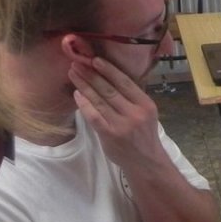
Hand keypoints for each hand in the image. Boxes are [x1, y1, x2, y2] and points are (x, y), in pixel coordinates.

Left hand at [69, 56, 163, 170]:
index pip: (125, 82)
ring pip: (99, 100)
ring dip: (84, 85)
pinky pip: (93, 116)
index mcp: (145, 104)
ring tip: (73, 74)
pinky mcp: (109, 135)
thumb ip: (133, 97)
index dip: (109, 70)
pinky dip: (84, 104)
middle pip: (109, 89)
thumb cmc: (144, 135)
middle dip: (91, 74)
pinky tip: (77, 93)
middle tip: (78, 63)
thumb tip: (110, 75)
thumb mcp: (147, 113)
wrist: (146, 162)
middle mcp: (134, 113)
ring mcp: (121, 125)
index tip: (95, 59)